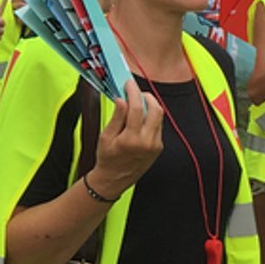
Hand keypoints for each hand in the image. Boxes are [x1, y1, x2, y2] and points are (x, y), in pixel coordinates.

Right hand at [87, 80, 165, 196]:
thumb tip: (122, 99)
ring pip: (159, 116)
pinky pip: (157, 126)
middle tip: (135, 92)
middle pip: (155, 109)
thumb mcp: (105, 137)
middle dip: (146, 96)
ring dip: (149, 106)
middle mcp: (147, 142)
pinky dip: (150, 118)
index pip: (136, 108)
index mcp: (131, 139)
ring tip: (136, 104)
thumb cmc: (107, 159)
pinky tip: (138, 119)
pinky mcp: (158, 147)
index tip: (128, 84)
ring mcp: (155, 145)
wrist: (114, 180)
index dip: (133, 92)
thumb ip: (116, 117)